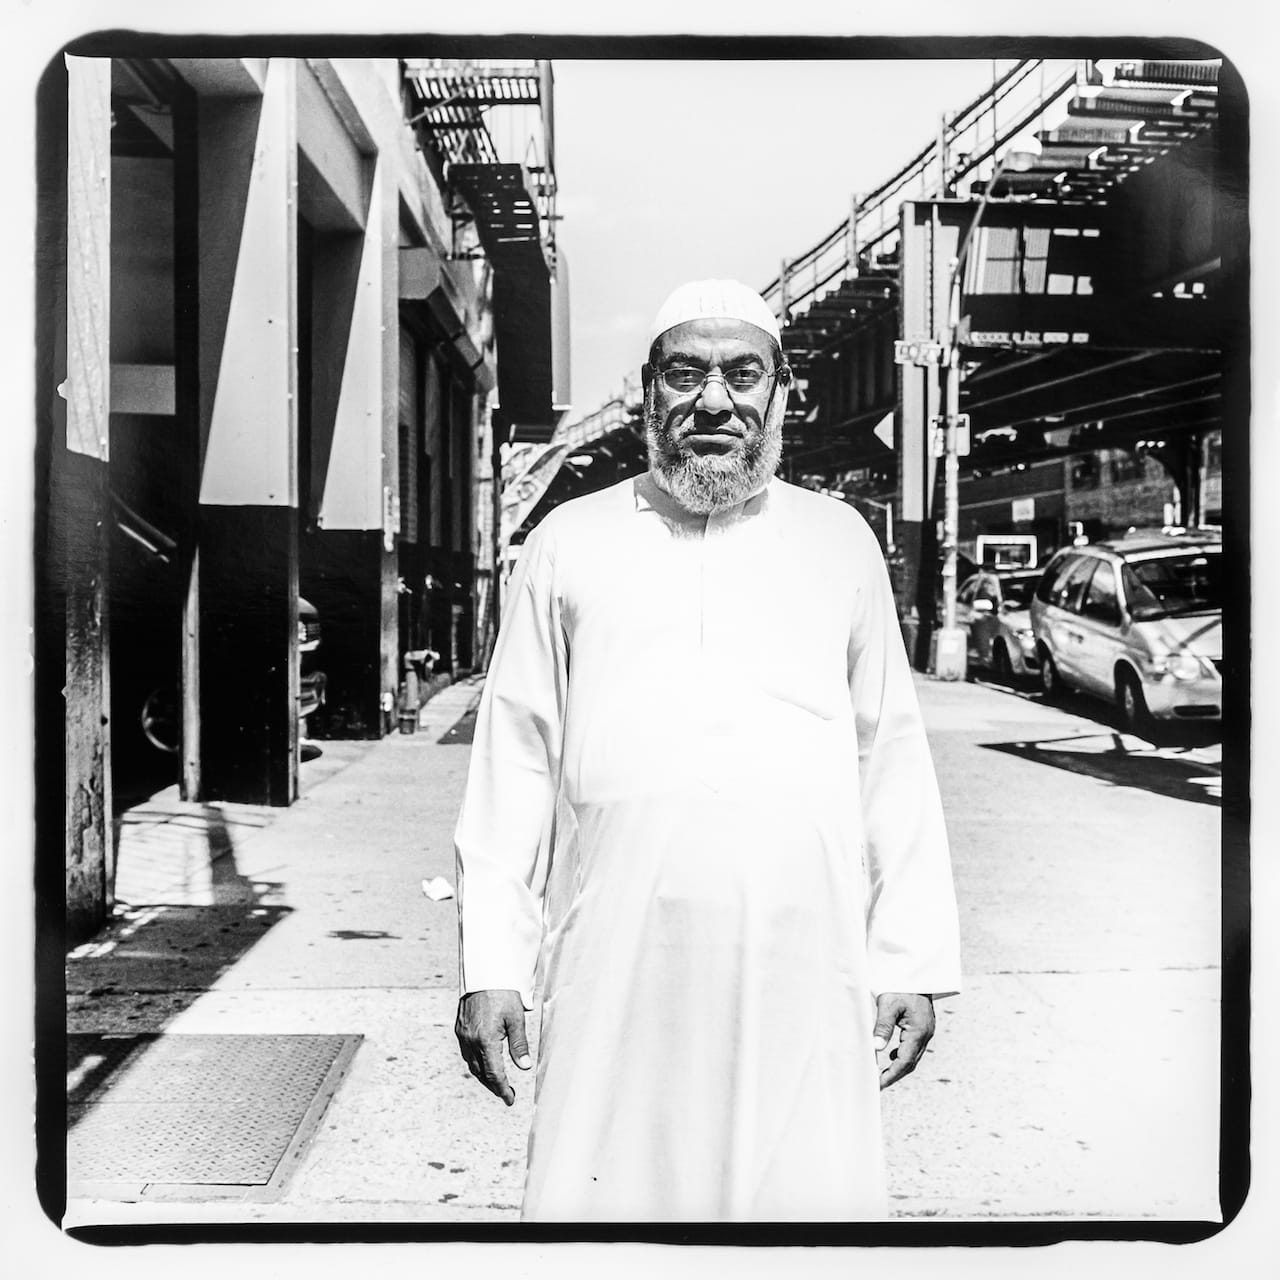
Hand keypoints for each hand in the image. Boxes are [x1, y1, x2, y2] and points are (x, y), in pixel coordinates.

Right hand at [455, 989, 532, 1105]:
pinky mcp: (460, 1028)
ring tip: (497, 1081)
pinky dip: (476, 1062)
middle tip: (506, 1094)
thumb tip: (524, 1067)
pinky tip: (485, 1062)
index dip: (502, 1089)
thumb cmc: (503, 993)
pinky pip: (467, 1052)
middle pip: (481, 1073)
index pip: (494, 1073)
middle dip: (493, 1086)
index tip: (510, 1099)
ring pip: (472, 1064)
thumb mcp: (516, 1018)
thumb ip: (519, 1044)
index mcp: (485, 1040)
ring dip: (484, 1076)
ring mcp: (463, 1034)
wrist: (484, 973)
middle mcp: (470, 1040)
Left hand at [873, 992, 935, 1090]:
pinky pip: (914, 1047)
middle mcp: (925, 1034)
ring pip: (913, 1056)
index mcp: (918, 1031)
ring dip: (899, 1066)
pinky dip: (903, 1055)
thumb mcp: (888, 1004)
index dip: (891, 1075)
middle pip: (910, 1063)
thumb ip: (883, 1026)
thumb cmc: (901, 985)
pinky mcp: (923, 1026)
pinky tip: (892, 1054)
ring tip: (882, 1073)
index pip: (904, 1061)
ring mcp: (926, 1031)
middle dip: (894, 1075)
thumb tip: (876, 1048)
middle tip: (878, 1084)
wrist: (916, 971)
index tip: (878, 1085)